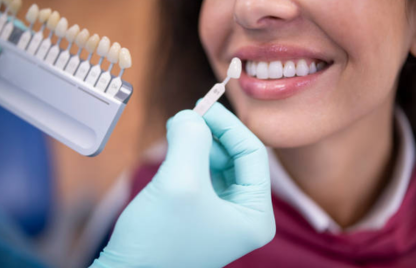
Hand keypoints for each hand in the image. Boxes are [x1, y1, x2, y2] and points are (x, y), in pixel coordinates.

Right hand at [91, 103, 275, 267]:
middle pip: (236, 157)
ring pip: (218, 163)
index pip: (253, 154)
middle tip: (187, 117)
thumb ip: (191, 139)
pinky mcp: (201, 212)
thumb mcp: (180, 182)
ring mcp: (222, 214)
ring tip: (177, 133)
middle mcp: (244, 215)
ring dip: (199, 144)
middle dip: (212, 134)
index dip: (229, 126)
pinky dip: (189, 157)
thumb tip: (191, 114)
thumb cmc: (157, 241)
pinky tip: (174, 150)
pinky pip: (202, 173)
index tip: (204, 106)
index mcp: (255, 215)